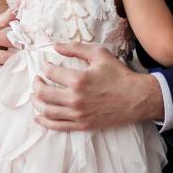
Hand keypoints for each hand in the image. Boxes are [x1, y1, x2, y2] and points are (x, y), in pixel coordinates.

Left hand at [33, 42, 163, 130]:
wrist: (136, 98)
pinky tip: (38, 116)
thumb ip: (76, 48)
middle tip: (37, 80)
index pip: (50, 72)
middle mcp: (75, 98)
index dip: (45, 67)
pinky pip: (57, 126)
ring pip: (47, 111)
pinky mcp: (82, 125)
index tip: (46, 65)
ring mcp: (78, 114)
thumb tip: (55, 46)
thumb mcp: (99, 54)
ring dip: (36, 102)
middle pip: (43, 93)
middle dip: (36, 84)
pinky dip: (44, 122)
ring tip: (35, 96)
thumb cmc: (119, 75)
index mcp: (78, 79)